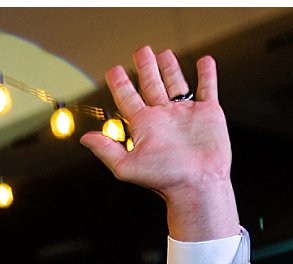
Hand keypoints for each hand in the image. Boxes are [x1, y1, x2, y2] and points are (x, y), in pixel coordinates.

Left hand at [80, 47, 235, 239]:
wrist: (196, 185)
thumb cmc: (162, 180)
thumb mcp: (125, 166)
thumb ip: (105, 150)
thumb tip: (84, 138)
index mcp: (143, 126)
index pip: (128, 98)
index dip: (120, 84)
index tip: (114, 70)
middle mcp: (163, 117)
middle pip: (151, 85)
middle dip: (145, 68)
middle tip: (141, 51)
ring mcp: (185, 114)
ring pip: (176, 84)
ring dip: (170, 68)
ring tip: (164, 53)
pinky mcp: (208, 113)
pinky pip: (207, 88)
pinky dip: (206, 74)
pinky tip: (204, 61)